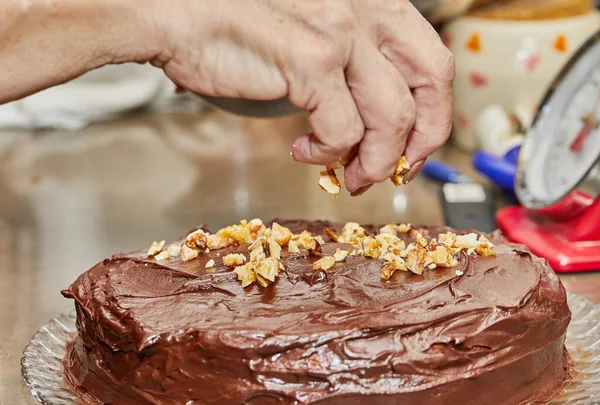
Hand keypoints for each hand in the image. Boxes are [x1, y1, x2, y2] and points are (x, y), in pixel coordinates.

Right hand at [151, 0, 454, 191]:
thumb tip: (371, 122)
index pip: (431, 59)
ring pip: (393, 118)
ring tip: (349, 175)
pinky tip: (304, 152)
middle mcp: (364, 9)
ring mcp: (340, 33)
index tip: (414, 145)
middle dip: (422, 139)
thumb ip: (350, 65)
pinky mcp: (310, 63)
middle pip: (432, 82)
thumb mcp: (312, 30)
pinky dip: (327, 154)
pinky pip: (343, 132)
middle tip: (398, 168)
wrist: (177, 12)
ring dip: (375, 160)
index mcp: (370, 0)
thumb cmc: (234, 22)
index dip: (432, 112)